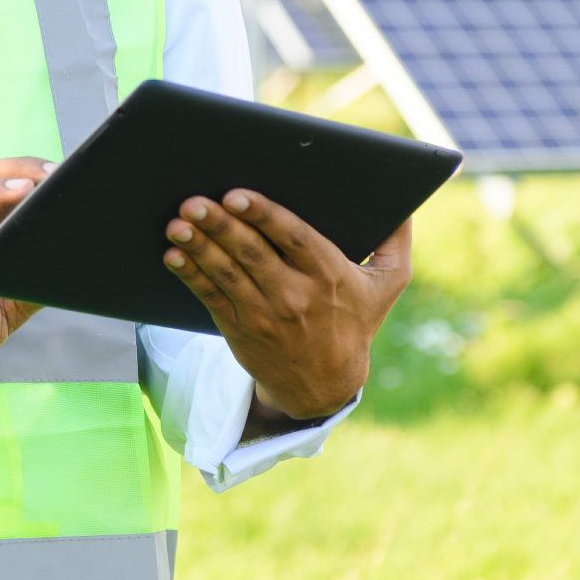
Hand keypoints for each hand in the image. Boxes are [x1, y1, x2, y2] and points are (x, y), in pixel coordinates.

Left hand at [162, 191, 411, 420]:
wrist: (325, 385)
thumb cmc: (355, 321)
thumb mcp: (387, 285)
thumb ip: (396, 240)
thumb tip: (406, 200)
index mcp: (329, 274)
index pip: (294, 238)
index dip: (263, 215)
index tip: (238, 195)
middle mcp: (295, 295)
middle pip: (252, 253)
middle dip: (220, 225)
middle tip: (193, 201)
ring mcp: (264, 314)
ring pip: (226, 274)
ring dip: (198, 247)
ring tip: (177, 223)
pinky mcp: (239, 329)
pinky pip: (211, 298)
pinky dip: (190, 276)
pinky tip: (173, 255)